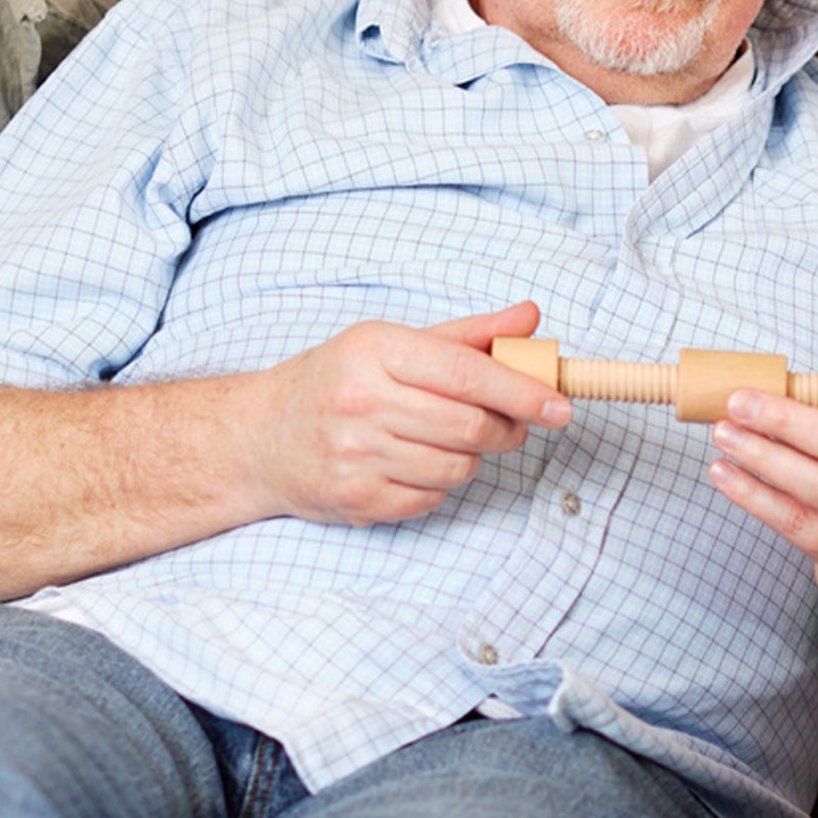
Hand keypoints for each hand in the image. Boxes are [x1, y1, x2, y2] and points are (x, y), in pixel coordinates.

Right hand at [251, 300, 568, 525]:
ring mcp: (354, 455)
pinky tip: (416, 464)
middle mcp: (360, 401)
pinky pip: (431, 498)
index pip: (467, 374)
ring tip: (451, 441)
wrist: (258, 437)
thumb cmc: (336, 382)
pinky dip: (440, 485)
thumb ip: (468, 335)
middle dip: (508, 429)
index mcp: (375, 351)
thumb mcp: (393, 343)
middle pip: (470, 426)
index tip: (559, 406)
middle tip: (513, 425)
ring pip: (457, 467)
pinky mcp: (356, 499)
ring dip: (473, 458)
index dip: (522, 392)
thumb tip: (531, 318)